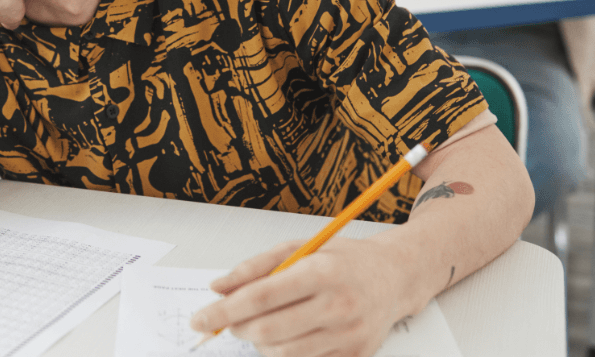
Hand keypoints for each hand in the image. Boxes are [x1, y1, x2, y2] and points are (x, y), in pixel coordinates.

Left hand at [190, 237, 408, 356]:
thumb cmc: (342, 260)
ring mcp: (349, 335)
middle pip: (269, 330)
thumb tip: (218, 287)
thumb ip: (254, 267)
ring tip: (260, 325)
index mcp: (322, 271)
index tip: (200, 318)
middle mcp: (338, 305)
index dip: (224, 311)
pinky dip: (285, 352)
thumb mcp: (298, 248)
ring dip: (259, 343)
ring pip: (283, 353)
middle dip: (238, 328)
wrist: (394, 277)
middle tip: (229, 320)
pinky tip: (286, 334)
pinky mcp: (355, 355)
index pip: (261, 297)